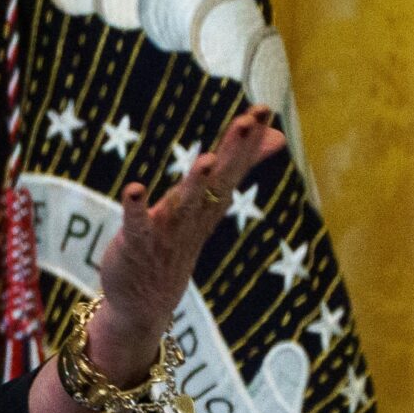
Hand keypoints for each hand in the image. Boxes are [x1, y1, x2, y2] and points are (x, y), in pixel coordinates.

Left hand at [88, 104, 286, 375]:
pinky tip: (135, 188)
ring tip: (208, 159)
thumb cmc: (178, 242)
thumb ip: (238, 168)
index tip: (264, 109)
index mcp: (209, 205)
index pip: (234, 167)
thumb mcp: (209, 204)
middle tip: (249, 121)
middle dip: (233, 151)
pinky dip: (137, 208)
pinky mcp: (137, 244)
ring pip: (184, 203)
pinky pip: (138, 225)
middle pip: (217, 181)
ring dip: (195, 182)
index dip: (248, 140)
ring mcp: (167, 232)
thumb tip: (278, 137)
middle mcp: (193, 216)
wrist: (145, 302)